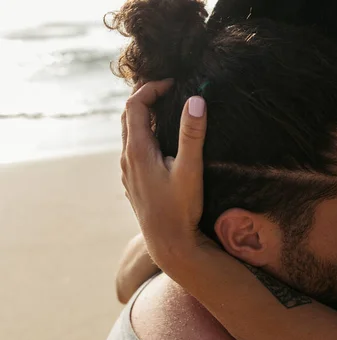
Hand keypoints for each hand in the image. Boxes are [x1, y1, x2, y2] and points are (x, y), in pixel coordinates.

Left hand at [120, 79, 208, 271]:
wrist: (169, 244)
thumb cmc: (180, 209)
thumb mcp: (190, 170)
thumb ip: (192, 134)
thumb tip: (196, 100)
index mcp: (138, 151)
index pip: (135, 105)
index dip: (152, 88)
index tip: (173, 85)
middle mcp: (127, 159)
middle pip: (128, 116)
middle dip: (146, 98)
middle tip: (171, 93)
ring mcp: (128, 172)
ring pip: (130, 134)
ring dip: (145, 117)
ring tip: (169, 113)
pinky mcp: (133, 182)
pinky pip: (133, 149)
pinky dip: (145, 135)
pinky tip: (164, 144)